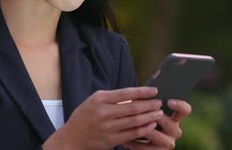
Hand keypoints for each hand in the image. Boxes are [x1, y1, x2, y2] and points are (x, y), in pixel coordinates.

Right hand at [42, 87, 163, 149]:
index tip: (155, 90)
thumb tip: (135, 95)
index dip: (142, 92)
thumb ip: (113, 97)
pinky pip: (132, 134)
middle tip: (159, 103)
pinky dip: (144, 129)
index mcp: (99, 99)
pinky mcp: (111, 140)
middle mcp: (103, 112)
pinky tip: (151, 125)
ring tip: (159, 113)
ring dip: (150, 117)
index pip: (126, 93)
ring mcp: (107, 127)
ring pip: (135, 121)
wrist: (71, 138)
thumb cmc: (85, 116)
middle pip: (133, 108)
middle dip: (149, 105)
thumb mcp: (94, 101)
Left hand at [120, 99, 191, 148]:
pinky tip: (124, 136)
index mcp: (175, 117)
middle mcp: (174, 131)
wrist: (133, 137)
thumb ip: (152, 96)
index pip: (185, 110)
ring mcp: (166, 144)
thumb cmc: (141, 116)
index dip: (180, 105)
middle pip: (170, 124)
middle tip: (146, 111)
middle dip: (157, 117)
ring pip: (157, 136)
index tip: (169, 101)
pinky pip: (145, 149)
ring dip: (145, 129)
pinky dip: (134, 142)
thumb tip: (155, 77)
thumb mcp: (147, 106)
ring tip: (133, 122)